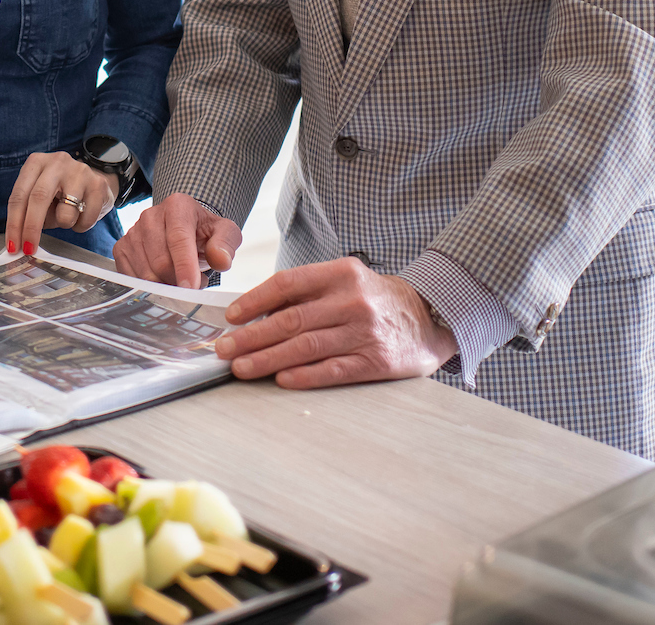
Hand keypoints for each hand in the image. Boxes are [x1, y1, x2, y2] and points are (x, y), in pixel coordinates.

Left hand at [4, 152, 121, 253]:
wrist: (94, 181)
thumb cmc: (61, 192)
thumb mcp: (41, 196)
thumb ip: (29, 213)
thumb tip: (20, 242)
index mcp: (36, 163)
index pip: (19, 195)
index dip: (14, 223)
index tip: (13, 245)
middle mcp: (57, 163)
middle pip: (38, 198)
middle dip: (31, 228)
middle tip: (29, 249)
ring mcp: (79, 171)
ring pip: (65, 213)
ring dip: (63, 224)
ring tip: (67, 217)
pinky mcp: (98, 184)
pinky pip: (86, 219)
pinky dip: (81, 226)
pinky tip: (82, 214)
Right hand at [113, 192, 241, 288]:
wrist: (185, 231)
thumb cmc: (204, 233)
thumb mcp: (224, 233)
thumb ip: (226, 243)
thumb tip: (220, 259)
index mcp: (177, 206)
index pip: (178, 239)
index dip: (184, 266)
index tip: (190, 288)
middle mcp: (150, 215)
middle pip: (160, 261)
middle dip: (177, 281)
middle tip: (192, 284)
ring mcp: (133, 231)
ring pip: (144, 272)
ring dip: (164, 285)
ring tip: (179, 278)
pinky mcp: (121, 247)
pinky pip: (129, 276)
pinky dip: (146, 286)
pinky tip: (161, 279)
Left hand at [216, 258, 456, 387]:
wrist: (430, 317)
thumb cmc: (374, 299)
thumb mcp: (345, 281)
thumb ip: (308, 292)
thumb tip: (257, 312)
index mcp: (340, 273)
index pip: (288, 283)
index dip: (255, 300)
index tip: (231, 317)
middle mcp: (352, 300)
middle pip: (291, 319)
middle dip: (252, 336)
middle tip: (225, 349)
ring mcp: (365, 332)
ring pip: (306, 347)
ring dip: (268, 359)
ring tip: (241, 368)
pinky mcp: (376, 361)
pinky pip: (333, 370)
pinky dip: (305, 376)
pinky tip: (281, 380)